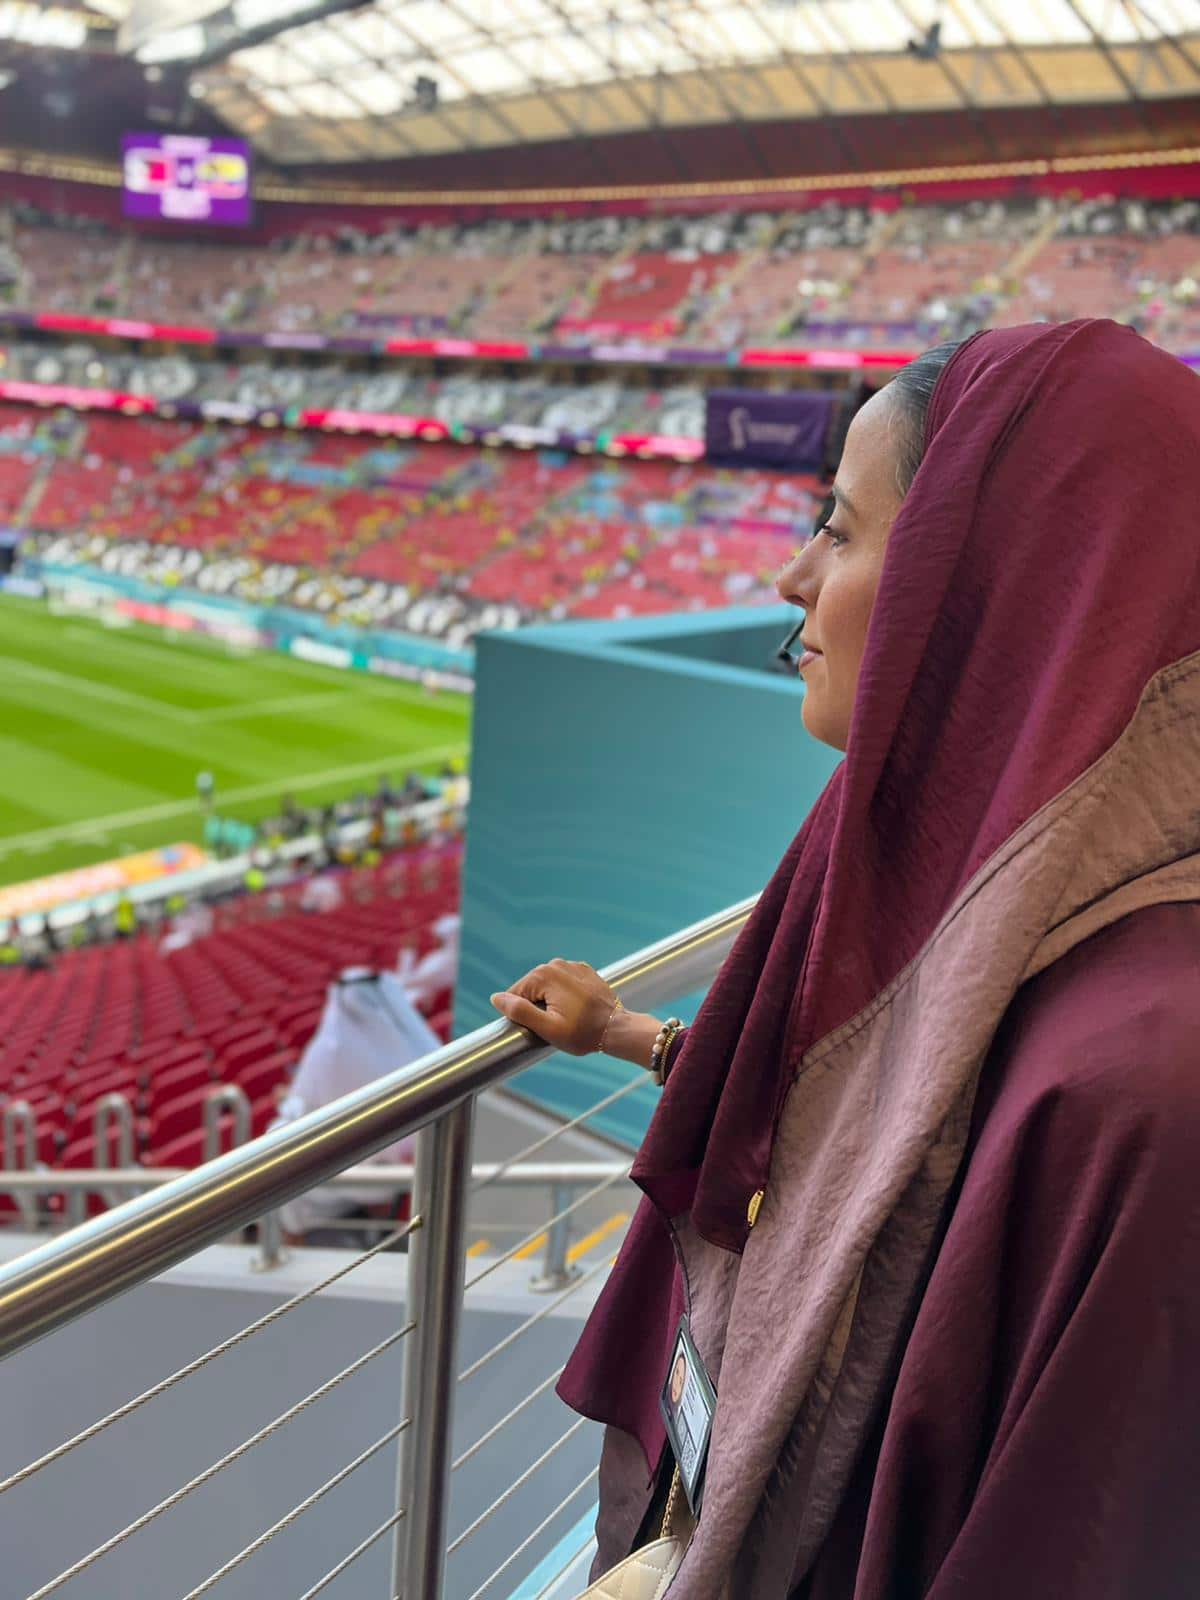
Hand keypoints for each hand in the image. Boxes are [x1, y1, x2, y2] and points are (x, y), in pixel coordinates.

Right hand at [490, 959, 621, 1055]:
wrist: (616, 1029)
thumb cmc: (582, 1032)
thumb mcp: (547, 1028)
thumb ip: (520, 1011)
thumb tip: (497, 998)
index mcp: (543, 975)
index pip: (515, 995)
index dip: (523, 1015)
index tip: (542, 1026)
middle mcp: (556, 964)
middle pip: (531, 989)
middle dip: (537, 1007)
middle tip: (556, 1024)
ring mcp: (571, 965)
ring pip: (546, 986)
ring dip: (550, 1001)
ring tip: (567, 1017)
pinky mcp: (583, 971)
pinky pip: (562, 984)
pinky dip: (564, 995)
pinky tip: (575, 1009)